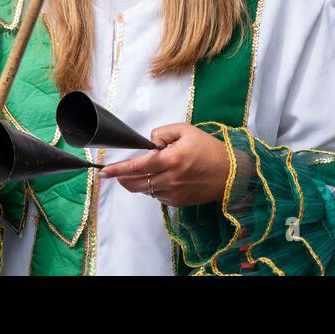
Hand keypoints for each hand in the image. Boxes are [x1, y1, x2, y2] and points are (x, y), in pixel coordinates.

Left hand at [100, 124, 229, 205]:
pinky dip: (153, 187)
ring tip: (145, 170)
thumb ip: (163, 133)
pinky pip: (156, 195)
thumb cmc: (209, 149)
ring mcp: (173, 193)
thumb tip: (148, 144)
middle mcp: (170, 179)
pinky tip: (161, 178)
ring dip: (138, 181)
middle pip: (135, 183)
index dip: (118, 170)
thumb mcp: (187, 131)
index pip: (137, 166)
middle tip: (115, 173)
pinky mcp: (177, 202)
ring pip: (144, 190)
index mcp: (171, 159)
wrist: (230, 174)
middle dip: (121, 178)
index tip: (104, 171)